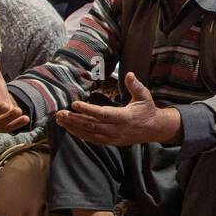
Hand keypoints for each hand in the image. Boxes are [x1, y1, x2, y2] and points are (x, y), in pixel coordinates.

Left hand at [55, 72, 177, 145]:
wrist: (154, 129)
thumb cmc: (147, 110)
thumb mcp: (144, 96)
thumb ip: (135, 85)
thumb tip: (129, 74)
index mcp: (125, 117)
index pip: (102, 114)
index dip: (87, 110)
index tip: (74, 104)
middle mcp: (117, 129)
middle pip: (92, 126)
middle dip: (74, 120)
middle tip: (60, 113)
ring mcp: (114, 137)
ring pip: (90, 134)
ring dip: (74, 128)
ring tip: (60, 120)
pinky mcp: (111, 142)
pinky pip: (93, 140)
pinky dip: (80, 135)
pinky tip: (70, 128)